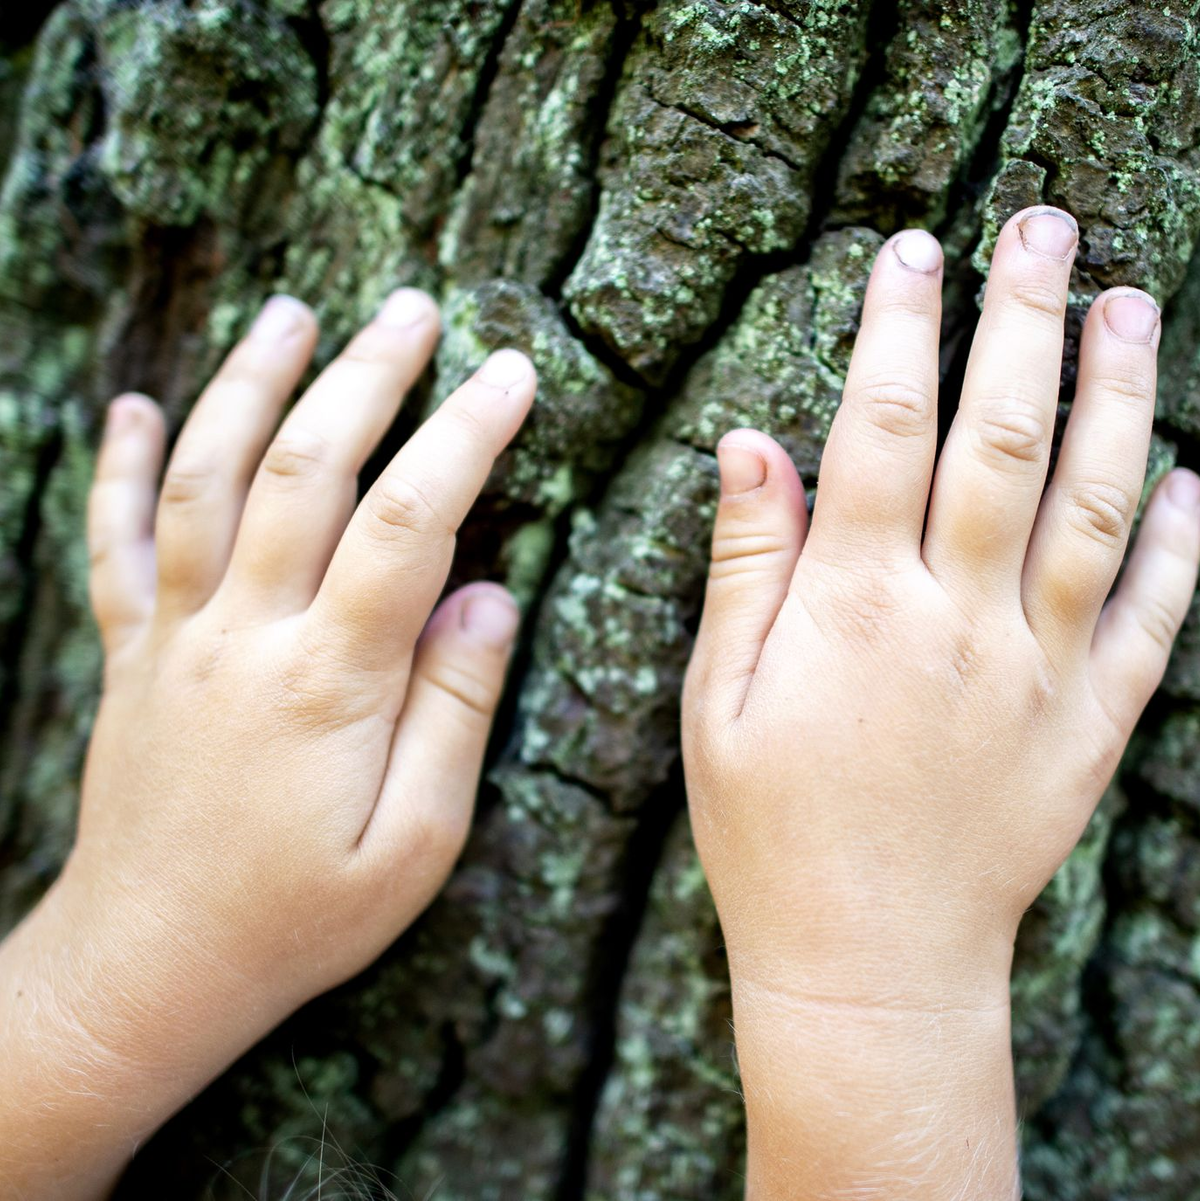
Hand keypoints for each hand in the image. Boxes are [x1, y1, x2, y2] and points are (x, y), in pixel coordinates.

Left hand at [0, 289, 534, 1199]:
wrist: (150, 969)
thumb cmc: (298, 917)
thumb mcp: (416, 843)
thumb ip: (455, 709)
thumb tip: (490, 594)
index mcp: (328, 681)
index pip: (410, 523)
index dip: (466, 437)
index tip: (511, 373)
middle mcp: (244, 636)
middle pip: (305, 470)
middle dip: (367, 377)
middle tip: (415, 308)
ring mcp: (175, 636)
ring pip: (205, 479)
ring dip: (249, 385)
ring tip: (291, 313)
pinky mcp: (130, 654)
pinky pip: (114, 542)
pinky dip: (122, 465)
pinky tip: (138, 404)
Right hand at [683, 208, 1199, 1198]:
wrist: (870, 964)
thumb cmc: (772, 833)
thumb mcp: (720, 704)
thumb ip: (746, 569)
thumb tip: (752, 445)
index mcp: (856, 612)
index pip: (883, 435)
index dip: (897, 332)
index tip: (910, 251)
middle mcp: (959, 623)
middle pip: (1004, 442)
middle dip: (1021, 322)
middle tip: (1043, 228)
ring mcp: (1039, 673)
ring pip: (1096, 507)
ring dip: (1119, 397)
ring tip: (1131, 304)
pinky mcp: (1091, 726)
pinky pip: (1153, 620)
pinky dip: (1180, 544)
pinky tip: (1193, 478)